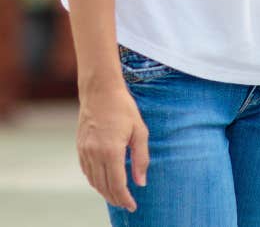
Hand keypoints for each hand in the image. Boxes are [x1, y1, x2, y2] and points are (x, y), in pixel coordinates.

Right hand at [77, 86, 148, 210]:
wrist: (100, 92)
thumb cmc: (123, 108)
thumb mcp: (139, 130)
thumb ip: (141, 158)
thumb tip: (141, 182)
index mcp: (111, 151)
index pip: (117, 184)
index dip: (125, 199)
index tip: (133, 206)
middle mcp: (95, 155)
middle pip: (104, 187)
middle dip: (116, 199)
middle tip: (127, 204)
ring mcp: (85, 152)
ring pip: (94, 182)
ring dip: (105, 192)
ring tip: (117, 196)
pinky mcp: (80, 148)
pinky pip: (87, 172)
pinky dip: (95, 181)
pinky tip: (104, 182)